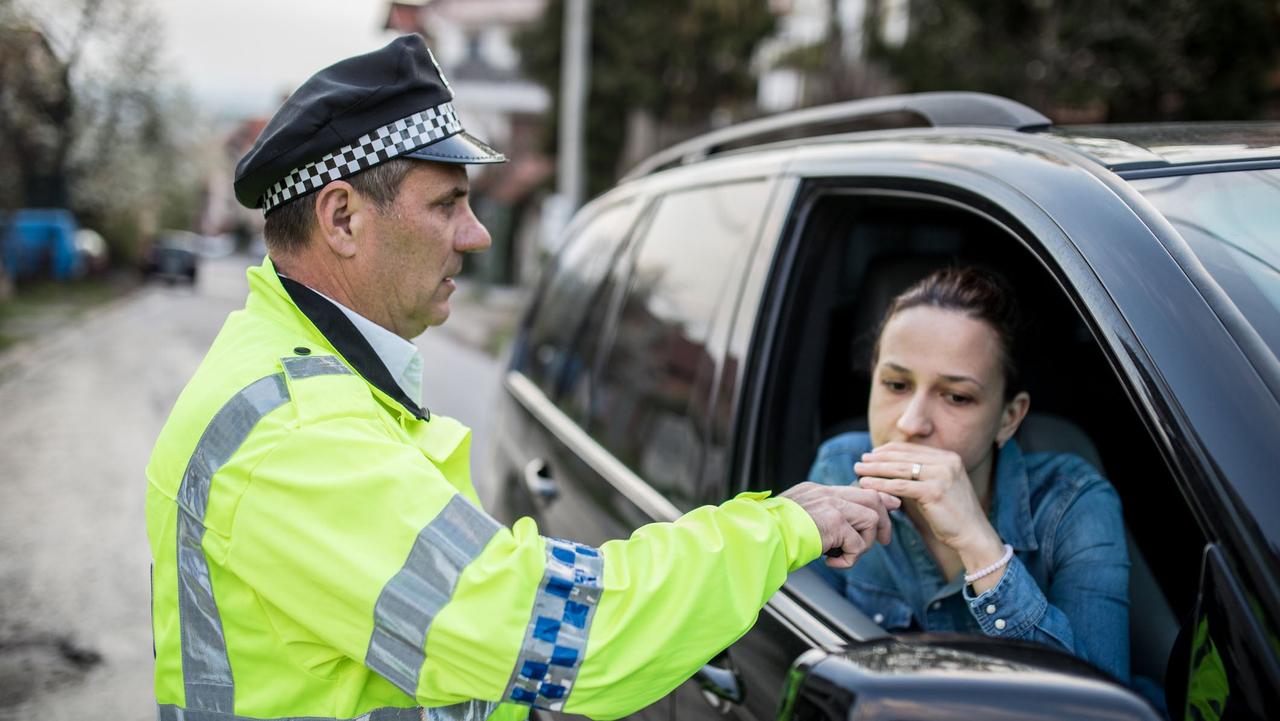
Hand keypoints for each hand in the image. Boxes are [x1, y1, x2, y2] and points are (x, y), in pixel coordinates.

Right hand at [780, 482, 900, 568]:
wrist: (759, 536)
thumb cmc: (771, 534)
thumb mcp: (796, 518)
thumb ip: (816, 517)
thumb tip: (835, 534)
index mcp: (816, 491)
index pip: (855, 488)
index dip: (878, 499)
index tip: (892, 505)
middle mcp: (826, 494)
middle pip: (871, 497)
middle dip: (883, 521)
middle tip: (882, 541)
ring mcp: (832, 506)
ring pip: (870, 519)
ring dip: (862, 544)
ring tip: (842, 555)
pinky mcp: (835, 523)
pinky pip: (858, 544)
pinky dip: (849, 559)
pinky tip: (831, 562)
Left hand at [854, 442, 1002, 565]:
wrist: (973, 535)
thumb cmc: (953, 514)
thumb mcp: (941, 486)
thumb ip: (924, 473)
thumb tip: (893, 465)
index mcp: (949, 457)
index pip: (912, 449)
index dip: (889, 450)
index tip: (872, 454)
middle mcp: (947, 462)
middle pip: (903, 457)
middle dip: (878, 458)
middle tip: (860, 460)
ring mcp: (942, 475)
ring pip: (899, 469)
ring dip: (875, 469)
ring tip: (858, 470)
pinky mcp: (934, 491)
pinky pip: (900, 486)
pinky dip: (880, 484)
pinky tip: (866, 484)